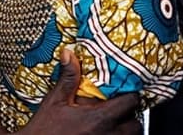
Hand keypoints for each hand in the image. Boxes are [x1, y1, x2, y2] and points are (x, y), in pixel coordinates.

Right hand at [19, 48, 140, 134]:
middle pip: (136, 124)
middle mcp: (108, 134)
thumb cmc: (46, 129)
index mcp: (99, 118)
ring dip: (125, 129)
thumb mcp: (55, 101)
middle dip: (130, 116)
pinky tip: (105, 133)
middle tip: (119, 110)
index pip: (130, 103)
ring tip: (113, 123)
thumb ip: (68, 79)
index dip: (130, 96)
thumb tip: (70, 55)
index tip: (123, 92)